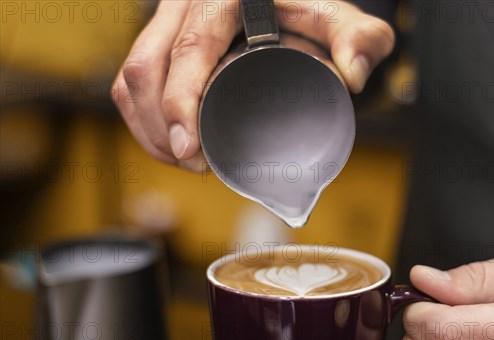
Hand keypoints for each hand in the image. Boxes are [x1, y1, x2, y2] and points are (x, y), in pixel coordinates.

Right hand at [112, 1, 393, 170]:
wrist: (285, 3)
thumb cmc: (311, 12)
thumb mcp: (339, 22)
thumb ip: (360, 40)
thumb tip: (353, 75)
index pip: (188, 49)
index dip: (179, 105)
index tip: (192, 151)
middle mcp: (187, 3)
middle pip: (146, 67)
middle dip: (161, 129)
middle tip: (195, 166)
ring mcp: (168, 20)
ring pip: (130, 77)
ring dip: (147, 128)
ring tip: (184, 161)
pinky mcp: (160, 39)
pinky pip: (131, 80)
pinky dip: (140, 118)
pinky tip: (164, 144)